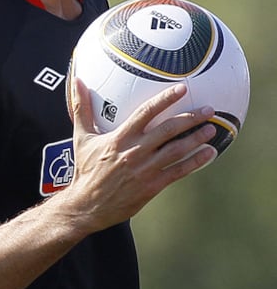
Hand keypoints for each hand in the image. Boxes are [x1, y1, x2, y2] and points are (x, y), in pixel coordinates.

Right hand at [68, 79, 216, 231]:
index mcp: (120, 137)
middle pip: (168, 130)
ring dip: (196, 139)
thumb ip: (82, 108)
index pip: (146, 112)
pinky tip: (209, 154)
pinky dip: (195, 162)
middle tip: (208, 109)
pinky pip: (178, 172)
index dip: (165, 100)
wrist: (86, 206)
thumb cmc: (84, 170)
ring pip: (177, 150)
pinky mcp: (152, 186)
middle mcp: (136, 151)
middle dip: (191, 118)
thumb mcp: (81, 137)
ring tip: (212, 129)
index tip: (182, 89)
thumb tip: (77, 82)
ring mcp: (146, 169)